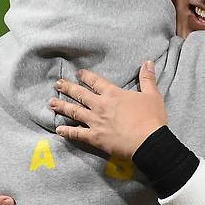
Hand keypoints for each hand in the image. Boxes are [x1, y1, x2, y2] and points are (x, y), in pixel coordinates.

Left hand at [50, 61, 166, 159]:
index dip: (86, 76)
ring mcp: (95, 122)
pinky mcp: (95, 137)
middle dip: (68, 88)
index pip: (96, 81)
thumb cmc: (151, 118)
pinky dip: (67, 131)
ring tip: (51, 103)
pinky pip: (77, 134)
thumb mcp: (153, 95)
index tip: (78, 73)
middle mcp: (100, 105)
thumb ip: (147, 79)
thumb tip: (148, 62)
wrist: (149, 142)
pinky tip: (58, 129)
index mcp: (113, 94)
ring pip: (74, 111)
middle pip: (80, 94)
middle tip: (57, 84)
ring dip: (62, 106)